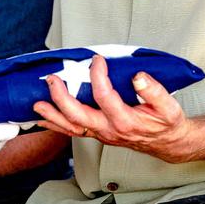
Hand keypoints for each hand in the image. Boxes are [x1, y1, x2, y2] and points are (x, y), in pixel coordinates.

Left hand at [33, 55, 194, 162]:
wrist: (167, 143)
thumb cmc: (166, 123)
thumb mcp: (168, 107)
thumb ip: (154, 91)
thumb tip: (138, 76)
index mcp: (125, 121)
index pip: (105, 96)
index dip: (98, 76)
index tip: (96, 60)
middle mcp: (109, 130)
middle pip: (78, 116)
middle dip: (61, 97)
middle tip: (52, 79)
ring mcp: (101, 134)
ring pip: (71, 127)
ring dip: (52, 116)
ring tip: (36, 104)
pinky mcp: (97, 133)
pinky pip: (72, 131)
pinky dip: (56, 125)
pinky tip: (43, 119)